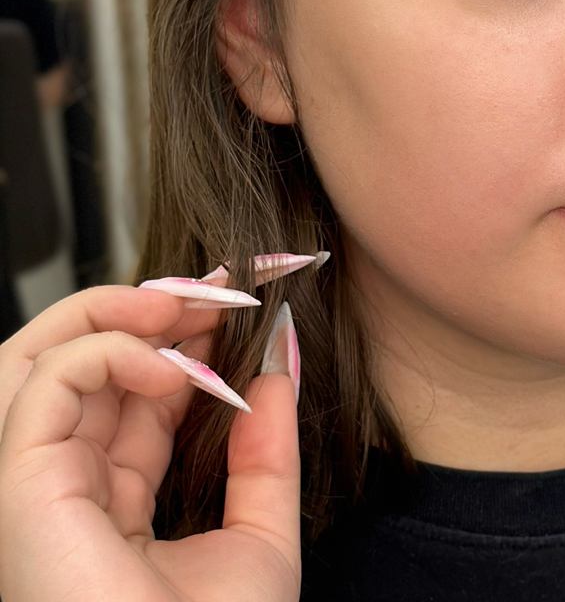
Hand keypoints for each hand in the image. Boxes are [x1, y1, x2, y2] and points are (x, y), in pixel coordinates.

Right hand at [0, 283, 301, 601]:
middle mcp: (64, 491)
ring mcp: (35, 489)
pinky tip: (174, 362)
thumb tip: (277, 372)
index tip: (234, 307)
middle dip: (144, 314)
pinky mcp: (19, 487)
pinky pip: (45, 384)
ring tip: (188, 304)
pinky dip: (107, 349)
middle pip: (80, 368)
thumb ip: (266, 452)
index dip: (177, 344)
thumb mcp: (260, 534)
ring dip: (116, 313)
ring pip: (40, 360)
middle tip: (213, 292)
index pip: (130, 400)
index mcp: (112, 504)